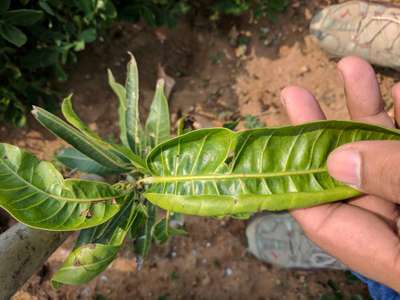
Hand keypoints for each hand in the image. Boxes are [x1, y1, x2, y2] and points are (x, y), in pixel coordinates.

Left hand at [282, 56, 399, 290]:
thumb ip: (394, 181)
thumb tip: (336, 161)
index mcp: (392, 251)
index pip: (325, 223)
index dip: (297, 183)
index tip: (282, 142)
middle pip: (346, 178)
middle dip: (324, 130)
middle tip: (296, 93)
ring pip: (381, 154)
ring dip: (367, 111)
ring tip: (350, 68)